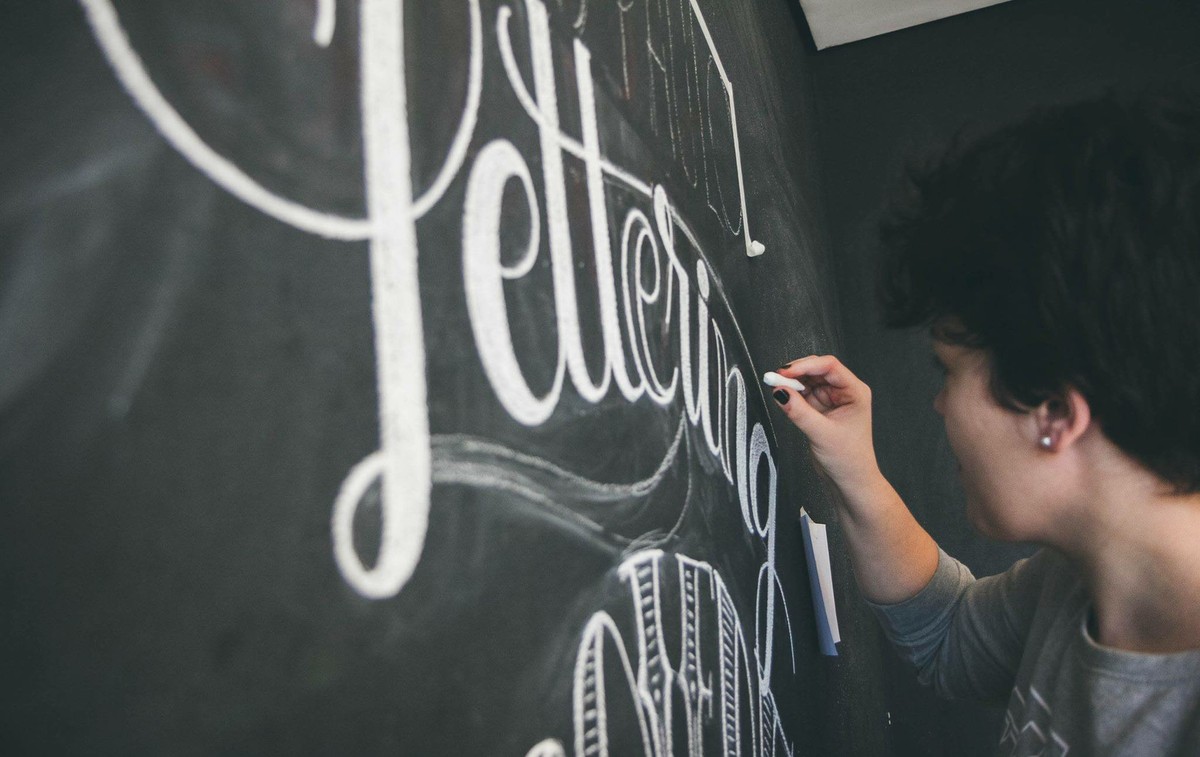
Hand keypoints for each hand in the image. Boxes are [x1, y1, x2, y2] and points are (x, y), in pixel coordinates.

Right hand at [771, 355, 881, 493]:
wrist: (851, 481)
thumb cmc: (848, 459)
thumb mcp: (821, 434)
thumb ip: (799, 411)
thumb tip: (779, 391)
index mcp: (855, 391)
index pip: (829, 366)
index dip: (805, 365)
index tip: (785, 373)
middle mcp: (845, 392)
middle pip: (817, 370)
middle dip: (796, 373)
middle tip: (775, 380)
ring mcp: (832, 400)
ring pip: (808, 381)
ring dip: (793, 383)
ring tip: (777, 388)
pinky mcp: (821, 409)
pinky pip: (804, 394)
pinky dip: (793, 394)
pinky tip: (784, 398)